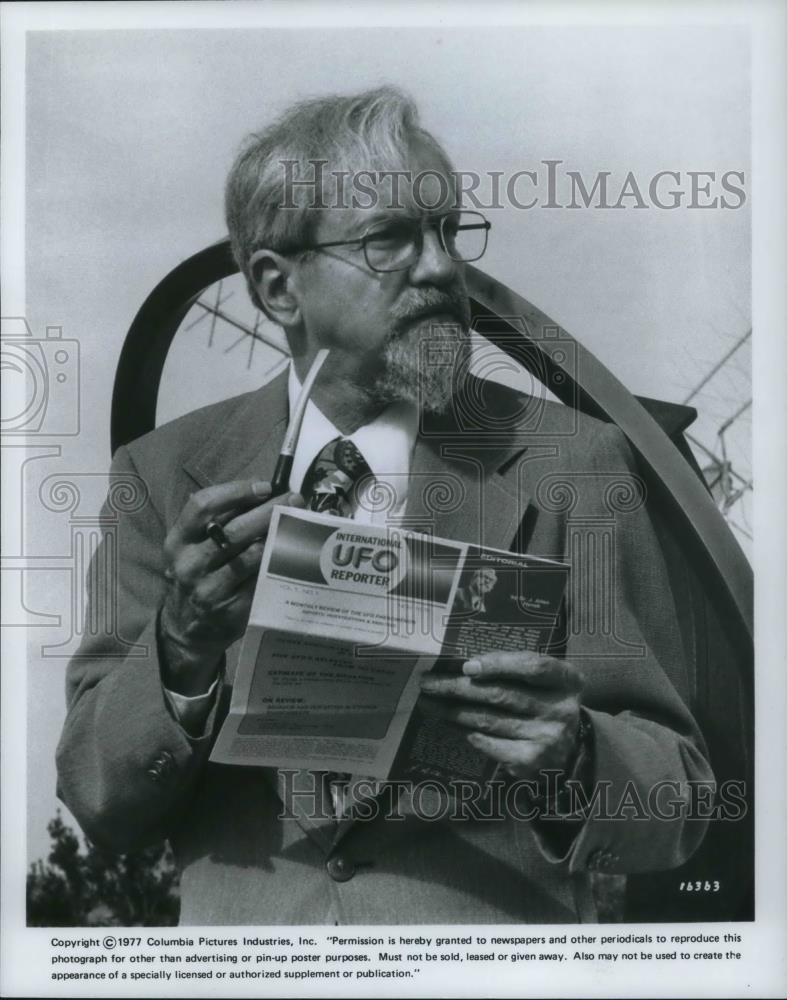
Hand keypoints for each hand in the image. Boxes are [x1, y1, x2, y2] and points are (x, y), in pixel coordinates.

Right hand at [159, 479, 303, 694]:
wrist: (186, 628)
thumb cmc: (197, 575)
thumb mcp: (192, 547)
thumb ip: (218, 521)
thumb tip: (263, 491)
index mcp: (177, 541)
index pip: (202, 506)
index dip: (236, 491)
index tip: (264, 486)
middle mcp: (189, 564)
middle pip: (234, 529)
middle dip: (269, 510)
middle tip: (294, 499)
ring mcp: (208, 590)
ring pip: (252, 556)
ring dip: (279, 536)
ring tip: (299, 523)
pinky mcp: (230, 610)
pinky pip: (260, 581)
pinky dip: (278, 564)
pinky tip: (294, 554)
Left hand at [419, 651, 583, 779]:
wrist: (569, 752)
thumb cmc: (545, 704)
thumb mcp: (544, 683)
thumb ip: (516, 669)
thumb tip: (465, 666)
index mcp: (567, 681)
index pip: (533, 667)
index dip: (500, 664)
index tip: (467, 666)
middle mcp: (560, 710)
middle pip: (501, 694)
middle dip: (458, 687)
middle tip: (429, 682)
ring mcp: (546, 738)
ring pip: (489, 719)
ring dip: (453, 710)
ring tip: (428, 702)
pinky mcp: (530, 760)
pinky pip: (488, 742)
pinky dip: (465, 731)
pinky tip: (448, 722)